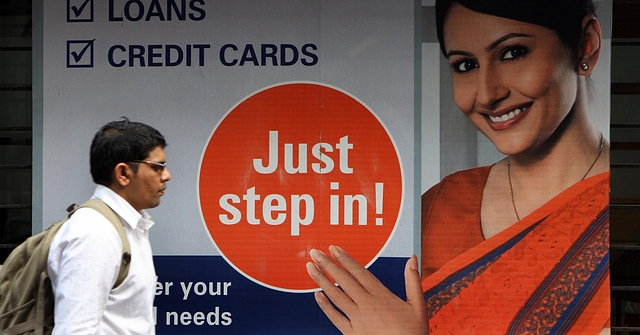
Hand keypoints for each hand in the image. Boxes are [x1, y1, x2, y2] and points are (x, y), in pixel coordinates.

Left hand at [306, 245, 427, 334]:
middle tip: (315, 253)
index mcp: (382, 296)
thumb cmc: (413, 333)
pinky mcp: (352, 333)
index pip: (359, 272)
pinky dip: (325, 306)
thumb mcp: (418, 305)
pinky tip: (317, 296)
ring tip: (311, 268)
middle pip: (344, 280)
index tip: (333, 248)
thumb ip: (413, 280)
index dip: (345, 259)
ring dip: (322, 281)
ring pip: (336, 296)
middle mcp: (367, 305)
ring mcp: (358, 319)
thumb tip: (413, 258)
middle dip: (328, 264)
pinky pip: (335, 317)